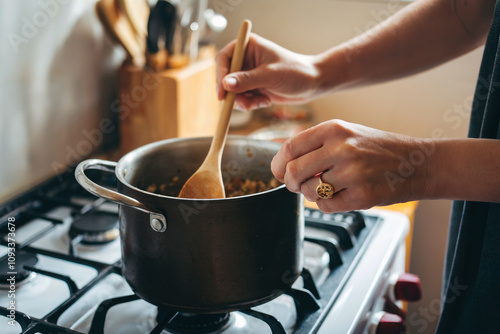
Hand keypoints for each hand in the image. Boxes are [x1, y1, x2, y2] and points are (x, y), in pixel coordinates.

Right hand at [216, 33, 321, 109]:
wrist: (313, 83)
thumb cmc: (296, 71)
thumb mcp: (270, 75)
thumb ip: (247, 80)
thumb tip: (226, 85)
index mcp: (248, 46)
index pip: (223, 59)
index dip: (220, 75)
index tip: (222, 92)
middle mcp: (246, 60)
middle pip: (225, 77)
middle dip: (232, 93)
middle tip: (241, 104)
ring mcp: (249, 75)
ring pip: (233, 91)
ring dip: (243, 101)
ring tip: (259, 102)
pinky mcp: (254, 88)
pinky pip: (243, 99)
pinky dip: (251, 104)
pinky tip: (266, 101)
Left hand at [270, 120, 427, 212]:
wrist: (418, 163)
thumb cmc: (378, 148)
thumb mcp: (347, 133)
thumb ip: (316, 143)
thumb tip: (282, 161)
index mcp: (334, 129)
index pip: (290, 147)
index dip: (278, 163)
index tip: (278, 171)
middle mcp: (342, 148)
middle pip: (293, 171)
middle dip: (290, 183)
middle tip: (296, 185)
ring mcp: (353, 173)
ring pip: (309, 192)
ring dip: (311, 194)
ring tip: (326, 188)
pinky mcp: (362, 196)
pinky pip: (326, 207)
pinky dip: (327, 205)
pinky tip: (342, 195)